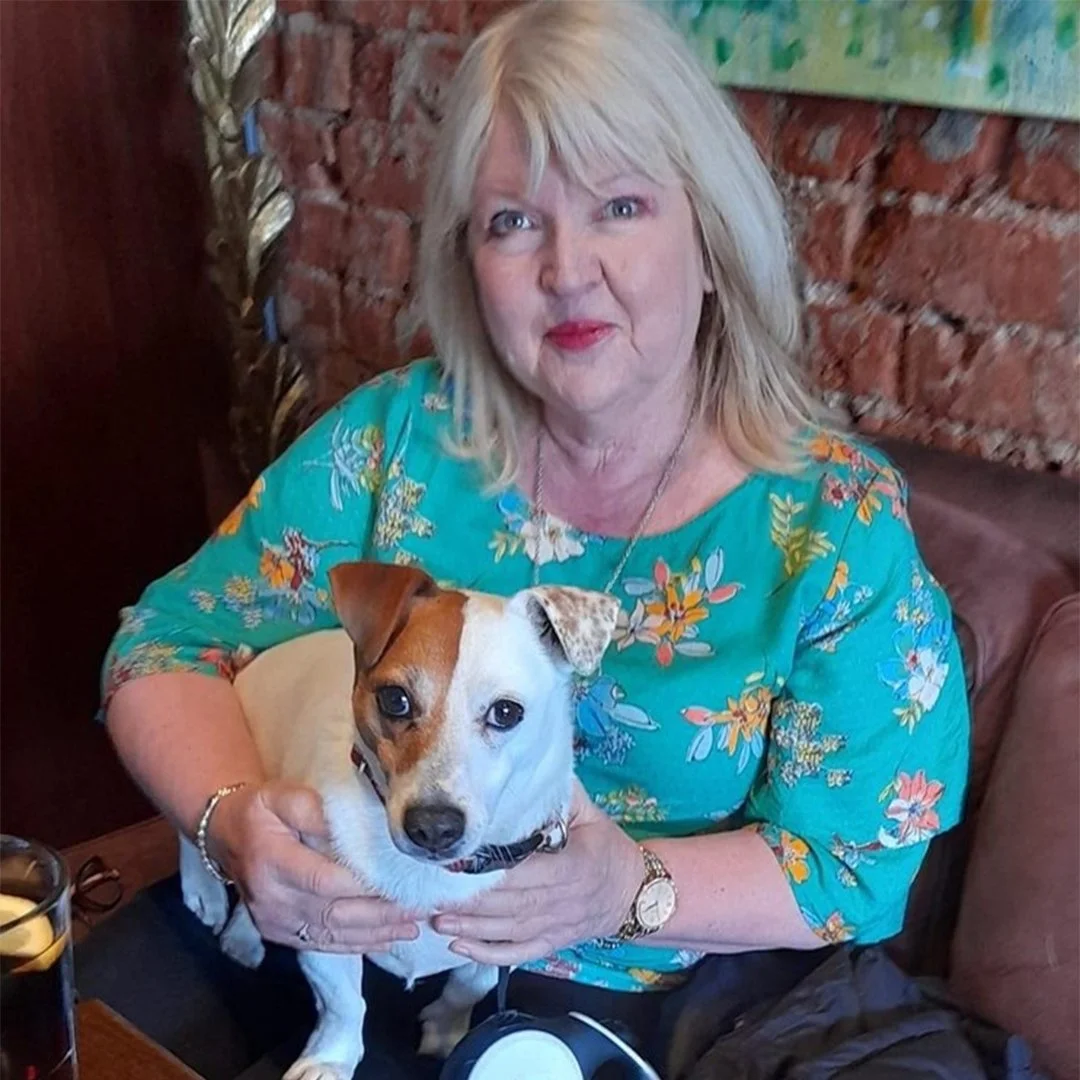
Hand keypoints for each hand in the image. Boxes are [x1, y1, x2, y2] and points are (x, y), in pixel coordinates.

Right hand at [208, 780, 420, 952]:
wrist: (225, 835)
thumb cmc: (260, 811)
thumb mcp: (282, 795)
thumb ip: (314, 809)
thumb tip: (355, 824)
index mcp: (272, 861)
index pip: (324, 879)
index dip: (363, 884)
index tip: (401, 880)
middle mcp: (272, 900)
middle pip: (334, 913)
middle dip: (381, 913)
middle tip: (421, 908)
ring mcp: (275, 923)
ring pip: (332, 935)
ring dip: (376, 933)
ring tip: (413, 926)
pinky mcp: (281, 935)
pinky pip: (323, 944)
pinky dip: (357, 945)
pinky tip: (386, 940)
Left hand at [430, 780, 642, 964]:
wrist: (634, 893)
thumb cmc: (606, 847)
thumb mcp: (589, 814)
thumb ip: (560, 795)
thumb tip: (528, 766)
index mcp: (571, 867)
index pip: (525, 871)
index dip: (490, 870)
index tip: (457, 861)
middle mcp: (560, 901)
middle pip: (509, 904)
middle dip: (468, 901)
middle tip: (431, 892)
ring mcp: (553, 928)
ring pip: (506, 930)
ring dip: (469, 928)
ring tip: (436, 919)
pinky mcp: (549, 945)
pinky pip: (515, 953)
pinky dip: (487, 954)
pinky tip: (459, 948)